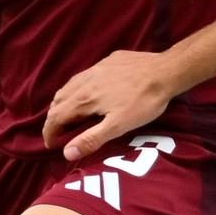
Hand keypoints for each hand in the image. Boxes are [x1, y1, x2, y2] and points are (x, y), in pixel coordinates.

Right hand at [43, 49, 180, 159]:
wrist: (166, 71)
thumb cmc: (144, 102)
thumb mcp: (119, 126)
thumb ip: (91, 139)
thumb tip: (66, 153)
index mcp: (84, 99)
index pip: (56, 117)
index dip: (49, 133)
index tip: (51, 145)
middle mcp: (85, 81)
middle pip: (58, 101)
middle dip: (54, 118)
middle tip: (59, 133)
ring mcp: (96, 69)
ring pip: (70, 86)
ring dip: (63, 102)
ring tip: (69, 114)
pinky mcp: (109, 61)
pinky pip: (84, 76)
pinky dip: (77, 88)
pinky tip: (89, 92)